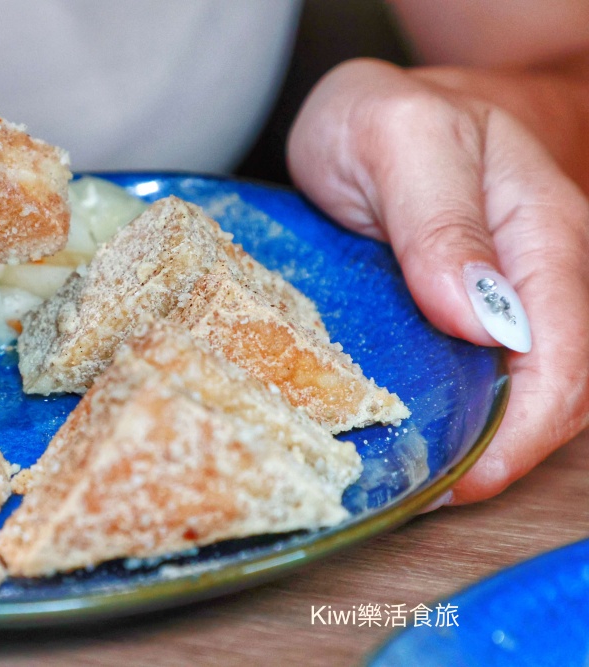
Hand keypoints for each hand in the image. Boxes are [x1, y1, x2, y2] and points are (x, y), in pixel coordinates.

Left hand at [287, 58, 588, 504]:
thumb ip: (438, 220)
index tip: (468, 476)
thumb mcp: (397, 140)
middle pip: (558, 386)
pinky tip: (416, 433)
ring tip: (419, 478)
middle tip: (429, 493)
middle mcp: (537, 273)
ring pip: (524, 388)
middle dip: (506, 451)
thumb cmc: (385, 117)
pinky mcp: (467, 312)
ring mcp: (506, 296)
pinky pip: (482, 375)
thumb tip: (480, 318)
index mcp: (539, 232)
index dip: (527, 428)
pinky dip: (459, 414)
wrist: (380, 107)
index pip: (565, 351)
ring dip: (483, 441)